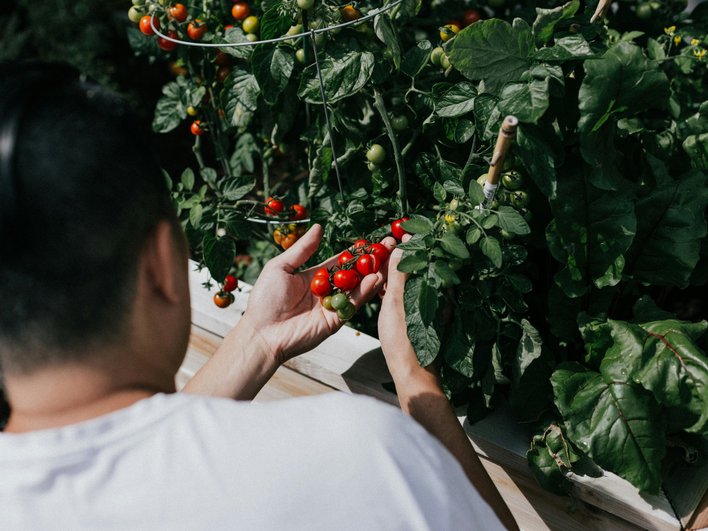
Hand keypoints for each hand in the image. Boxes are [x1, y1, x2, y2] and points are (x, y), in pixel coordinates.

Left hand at [242, 224, 396, 364]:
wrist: (261, 332)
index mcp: (315, 277)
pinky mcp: (336, 320)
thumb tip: (318, 227)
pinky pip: (353, 303)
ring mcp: (333, 306)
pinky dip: (365, 291)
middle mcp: (328, 291)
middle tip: (389, 246)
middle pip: (355, 273)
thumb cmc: (265, 299)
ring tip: (388, 259)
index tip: (373, 240)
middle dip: (372, 261)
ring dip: (374, 273)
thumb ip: (302, 249)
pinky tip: (375, 278)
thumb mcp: (281, 267)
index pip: (341, 261)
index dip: (356, 251)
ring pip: (358, 287)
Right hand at [378, 236, 439, 387]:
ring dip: (402, 271)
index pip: (426, 256)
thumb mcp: (397, 303)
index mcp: (434, 288)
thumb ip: (399, 274)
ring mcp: (432, 307)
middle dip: (407, 254)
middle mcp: (437, 296)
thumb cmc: (403, 340)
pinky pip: (413, 294)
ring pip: (416, 281)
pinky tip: (388, 288)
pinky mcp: (425, 318)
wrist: (412, 373)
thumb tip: (401, 246)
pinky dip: (401, 287)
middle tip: (389, 244)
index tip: (401, 232)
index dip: (414, 242)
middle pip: (422, 267)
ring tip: (384, 263)